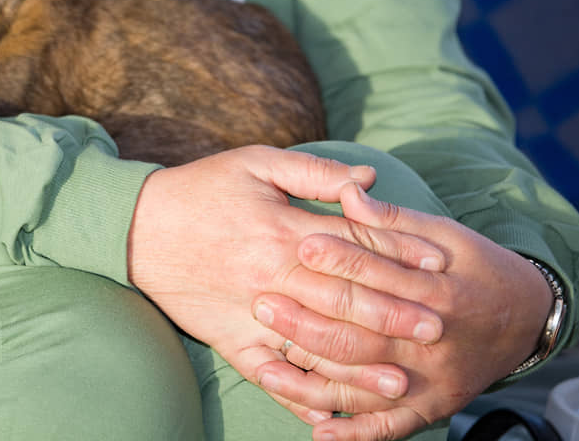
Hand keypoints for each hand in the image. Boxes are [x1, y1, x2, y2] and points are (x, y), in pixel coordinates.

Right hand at [127, 146, 448, 417]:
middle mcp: (274, 278)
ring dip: (357, 368)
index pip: (355, 246)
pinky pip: (269, 375)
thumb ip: (315, 171)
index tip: (440, 266)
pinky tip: (327, 414)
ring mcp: (252, 315)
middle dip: (394, 316)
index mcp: (284, 230)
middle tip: (437, 330)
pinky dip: (298, 397)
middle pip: (345, 302)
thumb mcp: (256, 164)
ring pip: (313, 348)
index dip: (401, 254)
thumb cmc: (201, 188)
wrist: (137, 228)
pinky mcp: (230, 340)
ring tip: (399, 384)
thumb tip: (369, 179)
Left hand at [254, 183, 553, 439]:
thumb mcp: (445, 234)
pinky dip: (353, 433)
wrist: (527, 319)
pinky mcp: (432, 407)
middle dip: (308, 322)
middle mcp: (432, 341)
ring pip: (364, 384)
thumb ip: (392, 218)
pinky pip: (388, 426)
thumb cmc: (476, 268)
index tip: (300, 246)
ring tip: (266, 367)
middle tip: (263, 305)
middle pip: (361, 335)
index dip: (340, 260)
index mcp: (439, 292)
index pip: (381, 275)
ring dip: (312, 380)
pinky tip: (317, 431)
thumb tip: (348, 192)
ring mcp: (431, 380)